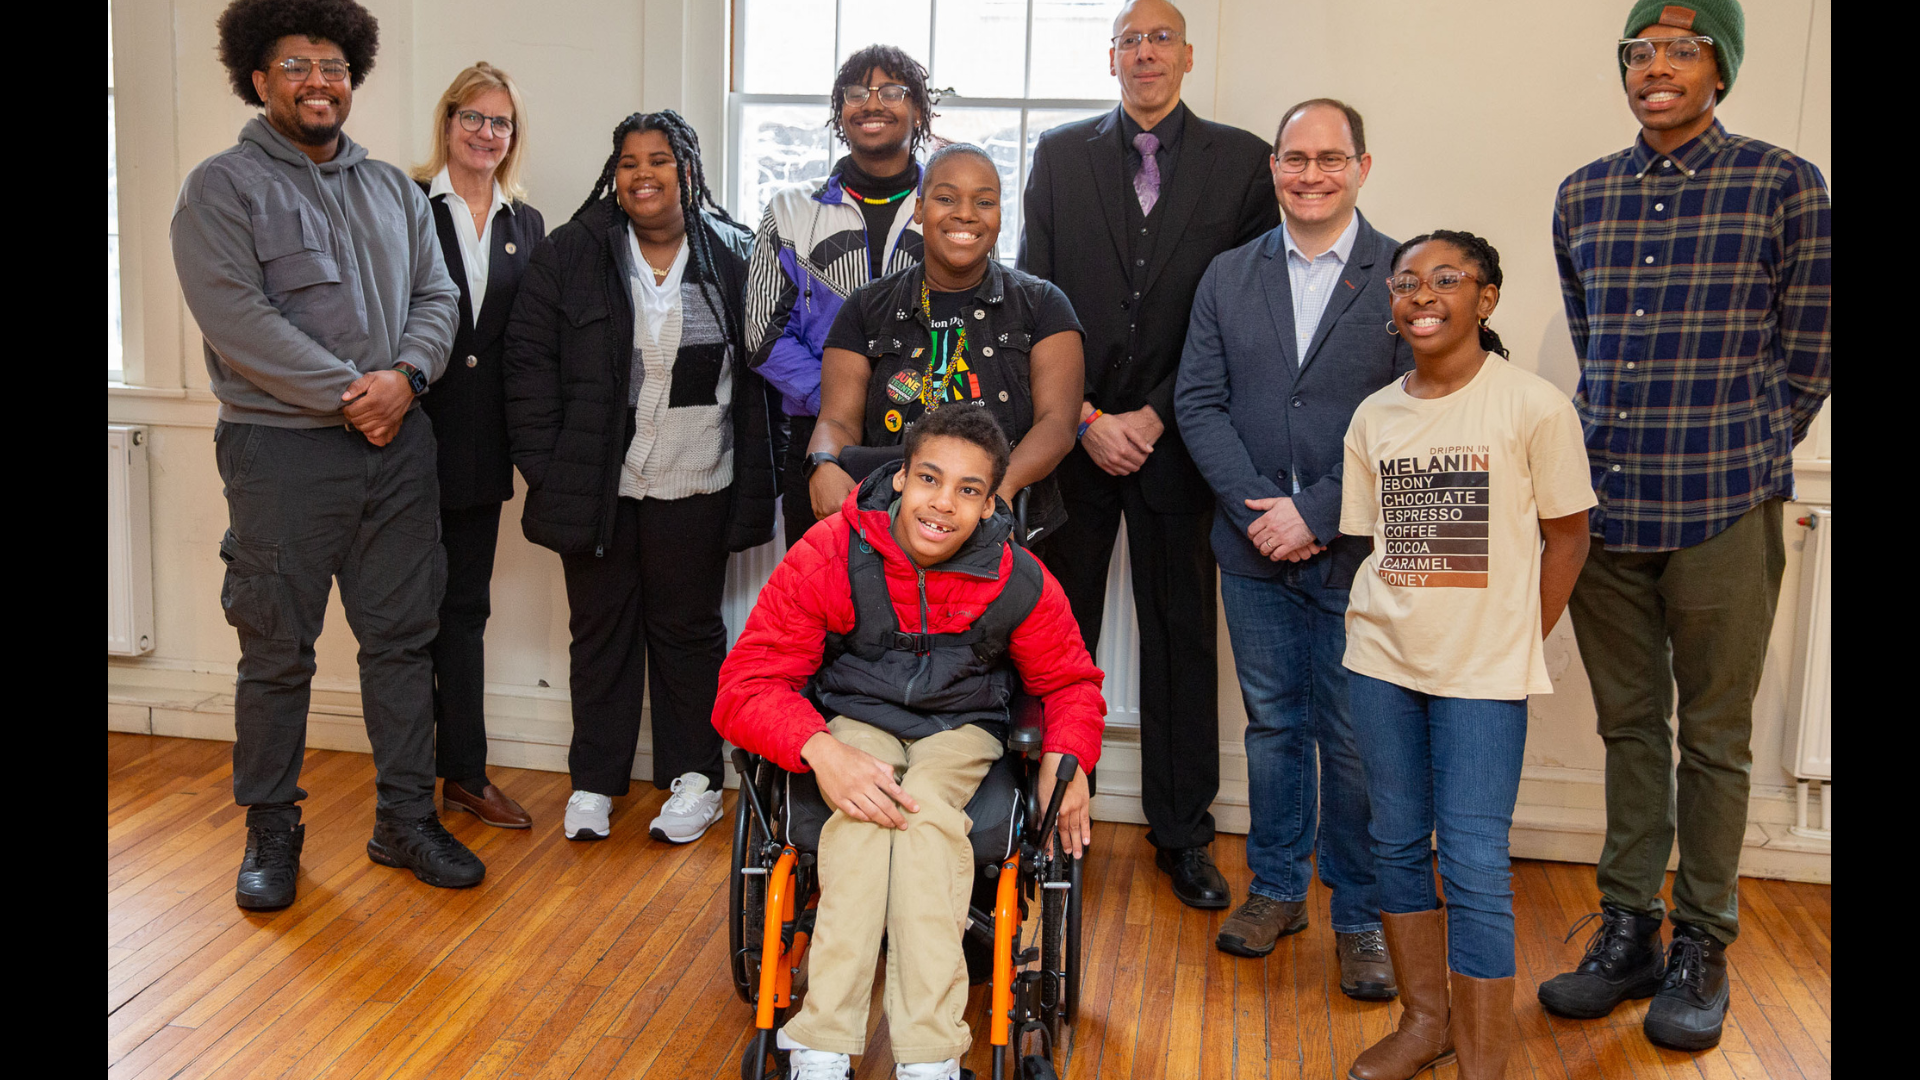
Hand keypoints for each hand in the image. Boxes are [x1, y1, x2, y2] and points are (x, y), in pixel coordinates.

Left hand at [342, 369, 412, 446]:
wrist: (407, 384)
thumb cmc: (388, 379)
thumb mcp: (370, 377)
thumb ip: (356, 386)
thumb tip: (344, 397)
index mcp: (372, 400)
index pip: (352, 411)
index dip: (346, 410)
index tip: (347, 406)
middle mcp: (379, 412)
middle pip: (357, 420)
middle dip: (351, 416)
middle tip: (352, 411)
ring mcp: (386, 419)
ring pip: (364, 428)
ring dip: (358, 423)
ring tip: (358, 416)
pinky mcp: (391, 422)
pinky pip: (377, 433)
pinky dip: (369, 431)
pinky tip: (367, 424)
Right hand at [802, 731, 918, 828]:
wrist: (825, 754)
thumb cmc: (848, 754)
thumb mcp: (869, 757)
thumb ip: (883, 768)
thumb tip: (895, 779)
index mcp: (873, 773)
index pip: (894, 790)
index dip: (906, 801)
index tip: (915, 809)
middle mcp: (863, 784)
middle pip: (884, 805)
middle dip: (896, 817)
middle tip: (904, 825)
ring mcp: (851, 793)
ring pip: (871, 812)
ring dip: (883, 820)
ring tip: (891, 825)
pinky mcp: (840, 799)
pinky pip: (855, 813)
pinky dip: (865, 818)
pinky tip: (871, 820)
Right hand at [808, 462, 855, 522]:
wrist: (820, 470)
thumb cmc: (837, 476)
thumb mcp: (851, 485)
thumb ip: (856, 499)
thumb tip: (862, 509)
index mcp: (839, 505)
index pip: (849, 520)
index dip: (852, 519)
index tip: (855, 518)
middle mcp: (829, 510)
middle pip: (840, 522)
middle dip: (844, 520)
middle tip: (848, 515)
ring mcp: (820, 511)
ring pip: (831, 522)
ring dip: (835, 519)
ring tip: (839, 512)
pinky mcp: (815, 511)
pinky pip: (823, 519)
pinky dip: (827, 516)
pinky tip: (831, 509)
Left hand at [1036, 752, 1091, 858]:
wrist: (1063, 757)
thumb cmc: (1050, 772)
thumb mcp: (1041, 793)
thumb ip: (1043, 812)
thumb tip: (1043, 824)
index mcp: (1055, 806)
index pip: (1052, 830)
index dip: (1050, 844)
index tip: (1050, 853)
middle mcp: (1067, 807)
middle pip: (1066, 831)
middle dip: (1067, 845)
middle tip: (1068, 855)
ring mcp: (1078, 805)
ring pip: (1077, 827)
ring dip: (1077, 841)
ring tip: (1078, 853)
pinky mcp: (1084, 801)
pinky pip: (1086, 819)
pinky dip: (1086, 830)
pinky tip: (1087, 838)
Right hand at [1080, 410, 1153, 475]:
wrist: (1088, 425)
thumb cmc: (1107, 424)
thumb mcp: (1126, 427)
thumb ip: (1139, 440)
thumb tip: (1150, 450)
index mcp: (1123, 449)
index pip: (1140, 460)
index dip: (1144, 456)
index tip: (1143, 451)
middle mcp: (1115, 459)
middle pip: (1134, 468)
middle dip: (1138, 462)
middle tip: (1137, 454)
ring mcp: (1107, 462)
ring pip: (1125, 472)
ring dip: (1129, 466)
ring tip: (1129, 457)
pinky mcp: (1100, 464)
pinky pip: (1114, 473)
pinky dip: (1120, 469)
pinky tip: (1120, 460)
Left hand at [1245, 496, 1320, 561]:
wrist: (1313, 513)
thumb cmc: (1296, 506)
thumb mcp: (1277, 502)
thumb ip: (1260, 503)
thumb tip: (1246, 502)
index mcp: (1268, 517)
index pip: (1251, 530)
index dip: (1251, 535)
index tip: (1254, 536)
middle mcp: (1272, 528)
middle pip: (1257, 541)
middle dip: (1257, 544)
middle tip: (1261, 544)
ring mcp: (1281, 537)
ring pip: (1265, 549)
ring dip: (1264, 551)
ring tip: (1267, 550)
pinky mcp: (1290, 545)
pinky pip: (1276, 555)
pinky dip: (1274, 557)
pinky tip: (1276, 554)